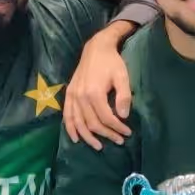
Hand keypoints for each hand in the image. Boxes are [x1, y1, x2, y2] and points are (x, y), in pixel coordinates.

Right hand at [63, 28, 132, 150]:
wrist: (96, 48)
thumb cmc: (112, 62)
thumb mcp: (123, 76)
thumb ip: (124, 96)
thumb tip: (123, 116)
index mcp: (94, 93)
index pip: (106, 118)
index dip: (117, 128)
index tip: (127, 133)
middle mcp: (81, 97)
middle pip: (93, 123)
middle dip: (107, 134)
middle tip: (119, 140)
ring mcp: (73, 96)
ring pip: (79, 123)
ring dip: (88, 137)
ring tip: (99, 146)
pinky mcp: (69, 94)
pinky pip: (67, 116)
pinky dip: (70, 128)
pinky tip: (76, 138)